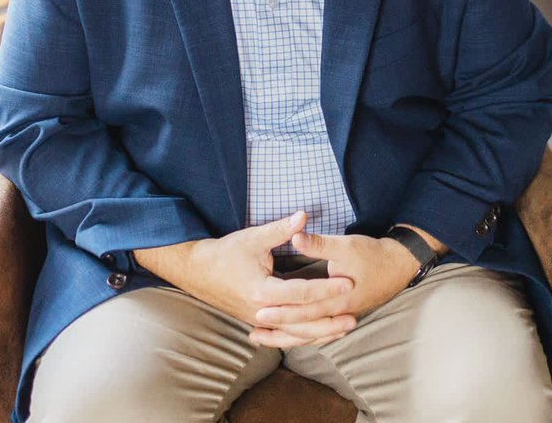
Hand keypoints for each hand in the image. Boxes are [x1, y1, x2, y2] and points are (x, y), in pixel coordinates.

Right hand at [135, 212, 355, 348]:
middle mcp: (261, 311)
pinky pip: (285, 335)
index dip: (327, 288)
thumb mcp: (253, 238)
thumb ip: (281, 229)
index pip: (302, 293)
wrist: (197, 271)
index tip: (348, 283)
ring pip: (295, 334)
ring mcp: (258, 321)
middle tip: (354, 316)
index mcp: (261, 291)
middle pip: (302, 321)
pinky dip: (304, 336)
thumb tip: (304, 215)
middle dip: (330, 319)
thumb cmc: (225, 253)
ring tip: (344, 328)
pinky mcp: (256, 323)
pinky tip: (320, 336)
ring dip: (321, 332)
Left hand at [249, 229, 426, 343]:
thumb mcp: (345, 245)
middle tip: (253, 330)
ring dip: (287, 337)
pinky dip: (302, 336)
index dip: (281, 310)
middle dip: (278, 329)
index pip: (305, 309)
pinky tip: (289, 336)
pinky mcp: (344, 314)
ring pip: (311, 334)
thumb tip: (295, 237)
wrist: (400, 264)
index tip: (259, 311)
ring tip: (262, 339)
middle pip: (305, 326)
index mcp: (338, 298)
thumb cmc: (373, 254)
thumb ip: (318, 244)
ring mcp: (343, 315)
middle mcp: (340, 312)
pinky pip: (320, 332)